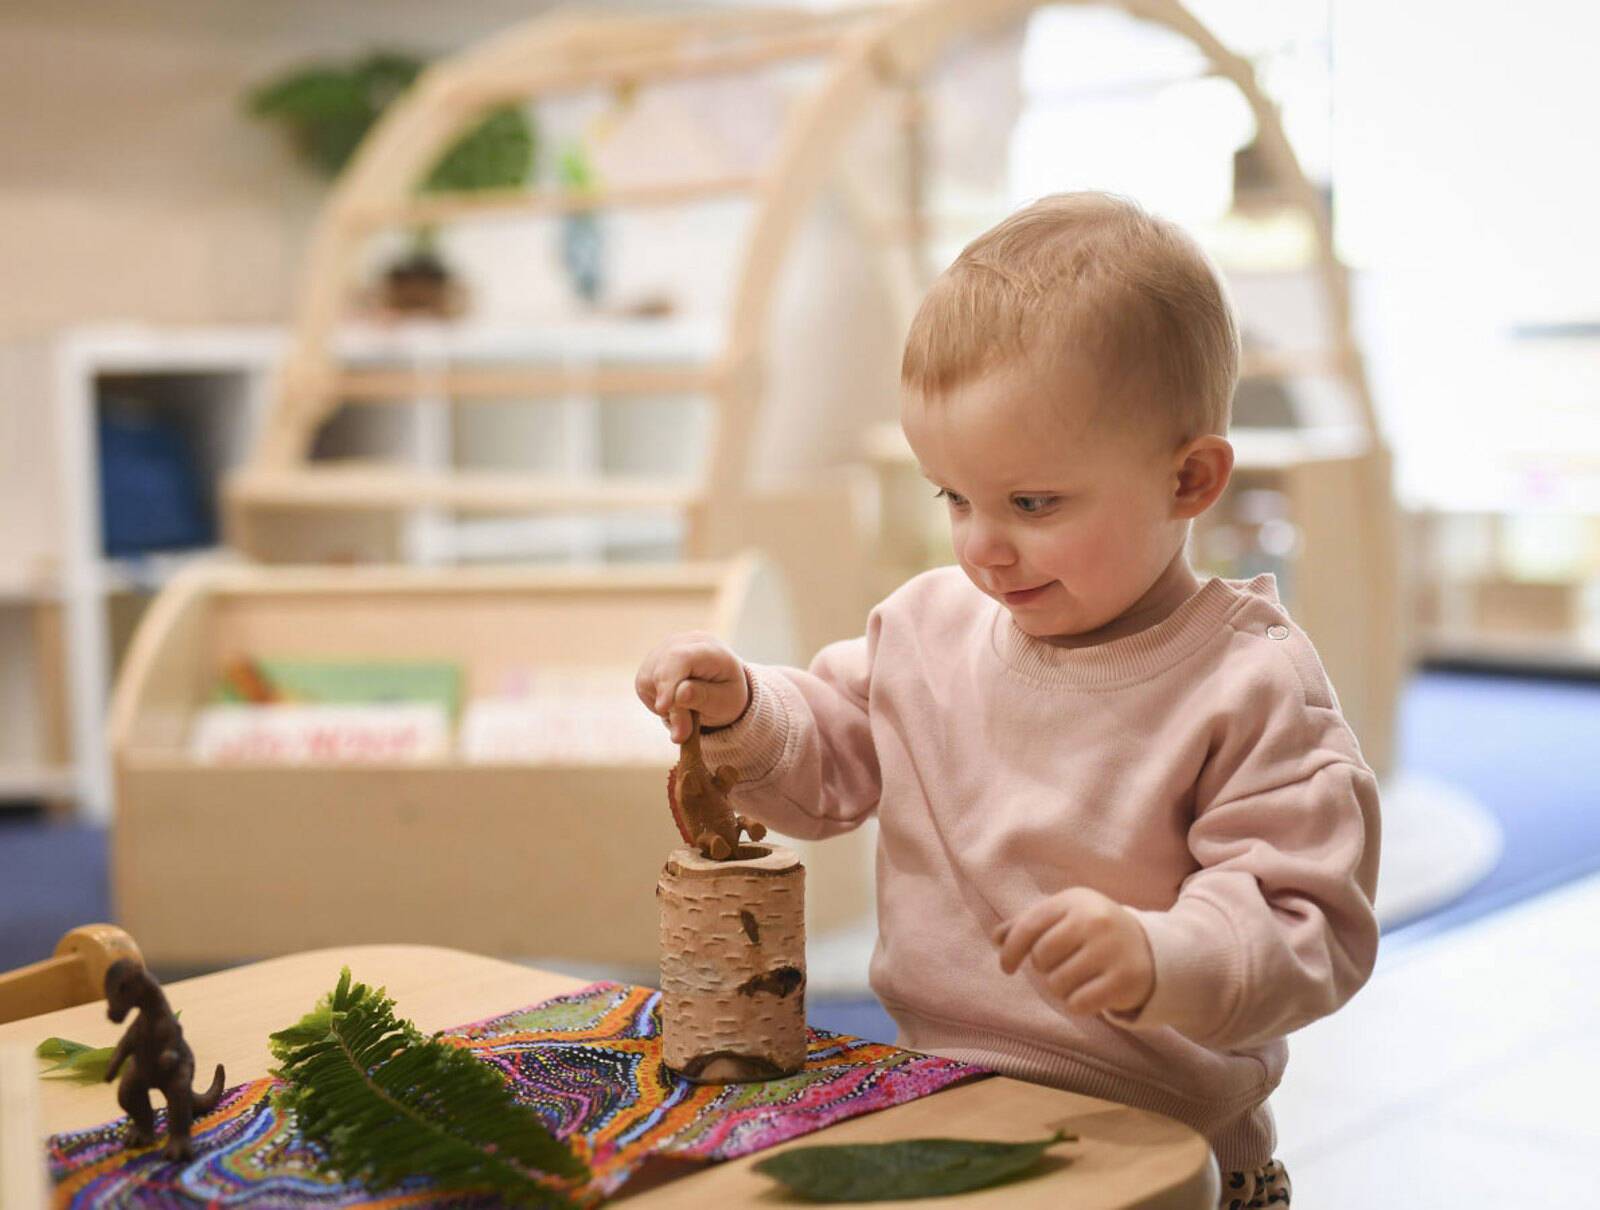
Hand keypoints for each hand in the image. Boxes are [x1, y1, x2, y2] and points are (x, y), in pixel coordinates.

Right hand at [635, 631, 750, 742]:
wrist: (720, 688)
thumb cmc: (727, 694)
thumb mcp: (725, 702)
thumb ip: (704, 698)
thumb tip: (679, 694)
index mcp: (709, 648)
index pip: (680, 658)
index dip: (669, 681)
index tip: (663, 707)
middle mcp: (683, 642)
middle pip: (662, 670)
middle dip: (669, 705)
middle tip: (682, 734)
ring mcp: (664, 650)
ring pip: (650, 680)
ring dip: (665, 705)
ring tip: (688, 712)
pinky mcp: (651, 663)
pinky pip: (645, 686)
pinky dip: (658, 701)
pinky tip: (676, 702)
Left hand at [993, 887, 1154, 1016]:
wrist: (1152, 949)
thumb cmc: (1095, 933)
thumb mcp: (1066, 918)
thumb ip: (1029, 925)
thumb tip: (997, 938)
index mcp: (1074, 901)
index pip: (1028, 927)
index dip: (1010, 950)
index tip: (1006, 967)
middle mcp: (1094, 920)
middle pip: (1041, 958)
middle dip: (1045, 968)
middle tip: (1064, 965)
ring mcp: (1111, 949)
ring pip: (1057, 984)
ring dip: (1061, 988)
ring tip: (1080, 978)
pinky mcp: (1124, 979)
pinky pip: (1078, 1003)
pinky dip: (1078, 1004)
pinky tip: (1091, 992)